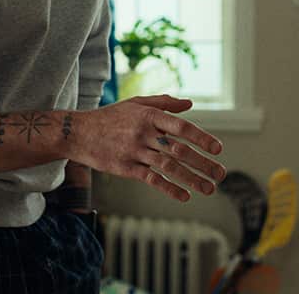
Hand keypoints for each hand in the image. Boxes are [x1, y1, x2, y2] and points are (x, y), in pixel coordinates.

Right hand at [67, 95, 225, 201]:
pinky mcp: (125, 168)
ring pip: (168, 167)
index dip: (201, 138)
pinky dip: (169, 188)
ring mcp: (134, 152)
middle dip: (203, 163)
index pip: (181, 127)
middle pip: (179, 150)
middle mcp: (143, 133)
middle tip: (221, 174)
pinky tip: (184, 196)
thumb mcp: (136, 104)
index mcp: (149, 115)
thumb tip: (190, 104)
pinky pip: (151, 180)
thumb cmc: (110, 117)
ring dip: (191, 179)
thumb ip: (164, 103)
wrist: (78, 133)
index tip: (217, 149)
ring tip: (209, 188)